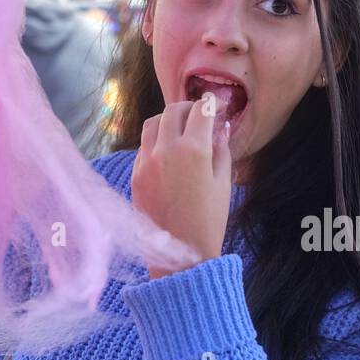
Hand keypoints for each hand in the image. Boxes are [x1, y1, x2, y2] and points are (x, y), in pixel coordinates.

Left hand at [131, 96, 232, 277]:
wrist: (183, 255)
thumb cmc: (210, 220)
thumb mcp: (224, 181)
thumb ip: (221, 148)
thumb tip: (219, 126)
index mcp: (193, 149)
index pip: (201, 110)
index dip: (211, 104)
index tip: (215, 106)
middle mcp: (166, 150)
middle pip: (172, 111)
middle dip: (188, 108)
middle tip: (198, 115)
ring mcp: (146, 162)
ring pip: (152, 124)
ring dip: (167, 121)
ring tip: (180, 129)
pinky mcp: (135, 175)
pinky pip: (143, 146)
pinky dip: (155, 142)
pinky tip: (168, 153)